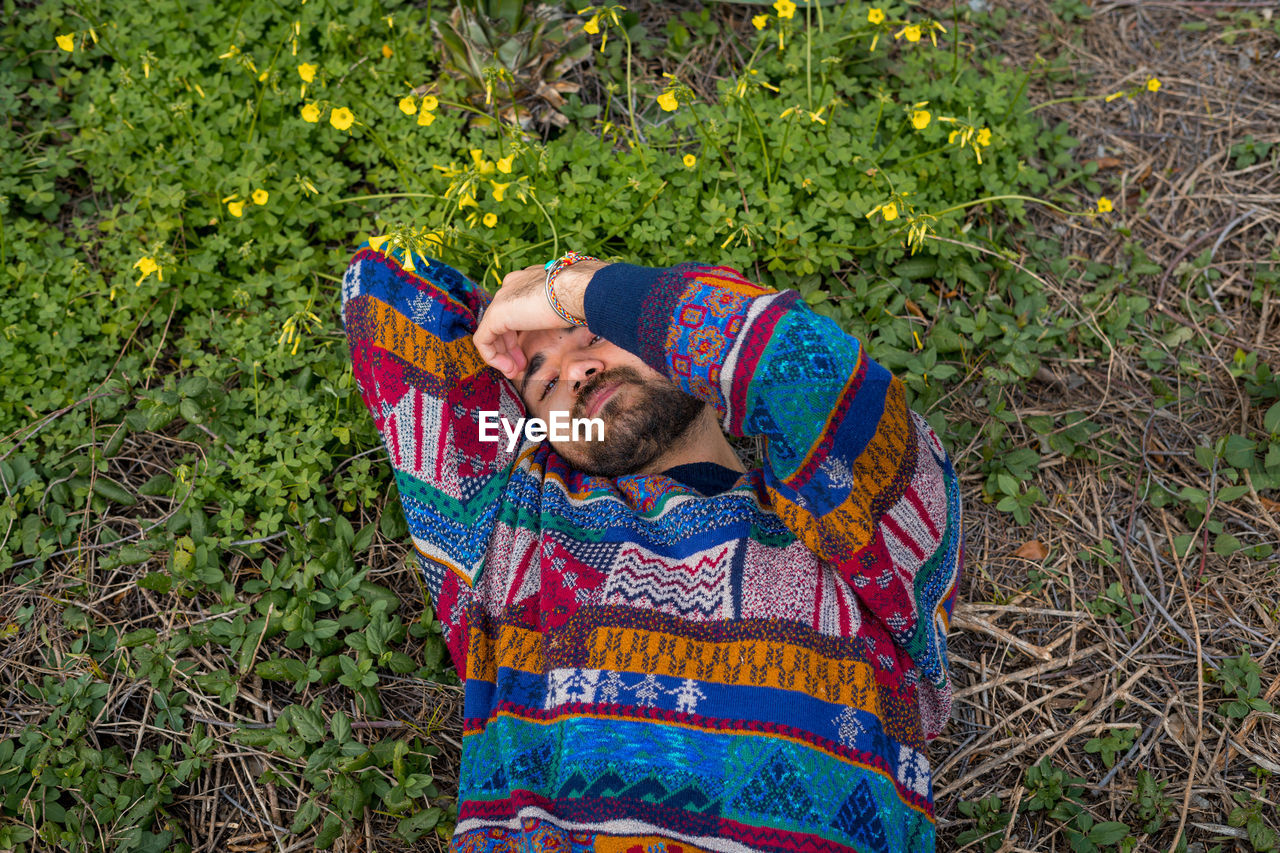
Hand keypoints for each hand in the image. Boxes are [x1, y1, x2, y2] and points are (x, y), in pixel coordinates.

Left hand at [473, 260, 604, 377]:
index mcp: (529, 281)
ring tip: (514, 372)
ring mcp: (502, 298)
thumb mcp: (570, 306)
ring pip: (491, 331)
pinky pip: (483, 340)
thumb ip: (562, 312)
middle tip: (521, 366)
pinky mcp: (496, 313)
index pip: (516, 309)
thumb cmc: (585, 296)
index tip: (530, 352)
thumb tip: (578, 319)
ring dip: (502, 355)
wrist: (580, 289)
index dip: (520, 335)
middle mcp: (513, 285)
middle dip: (510, 347)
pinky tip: (508, 368)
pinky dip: (492, 357)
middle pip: (503, 321)